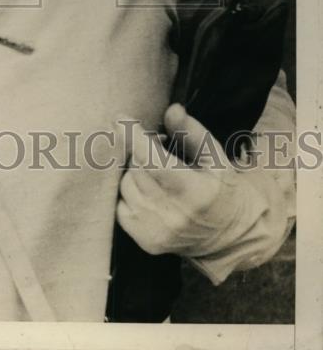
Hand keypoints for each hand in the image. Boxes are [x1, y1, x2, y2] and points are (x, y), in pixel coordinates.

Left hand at [115, 104, 250, 257]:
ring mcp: (157, 230)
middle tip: (156, 146)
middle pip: (137, 168)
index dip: (134, 137)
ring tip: (156, 170)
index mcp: (194, 192)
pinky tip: (148, 189)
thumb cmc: (221, 189)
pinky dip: (130, 191)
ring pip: (127, 184)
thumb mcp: (216, 157)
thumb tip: (172, 109)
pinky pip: (121, 203)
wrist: (229, 236)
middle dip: (140, 150)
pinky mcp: (146, 240)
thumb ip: (192, 132)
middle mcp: (173, 214)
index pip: (153, 160)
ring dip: (135, 171)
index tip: (120, 118)